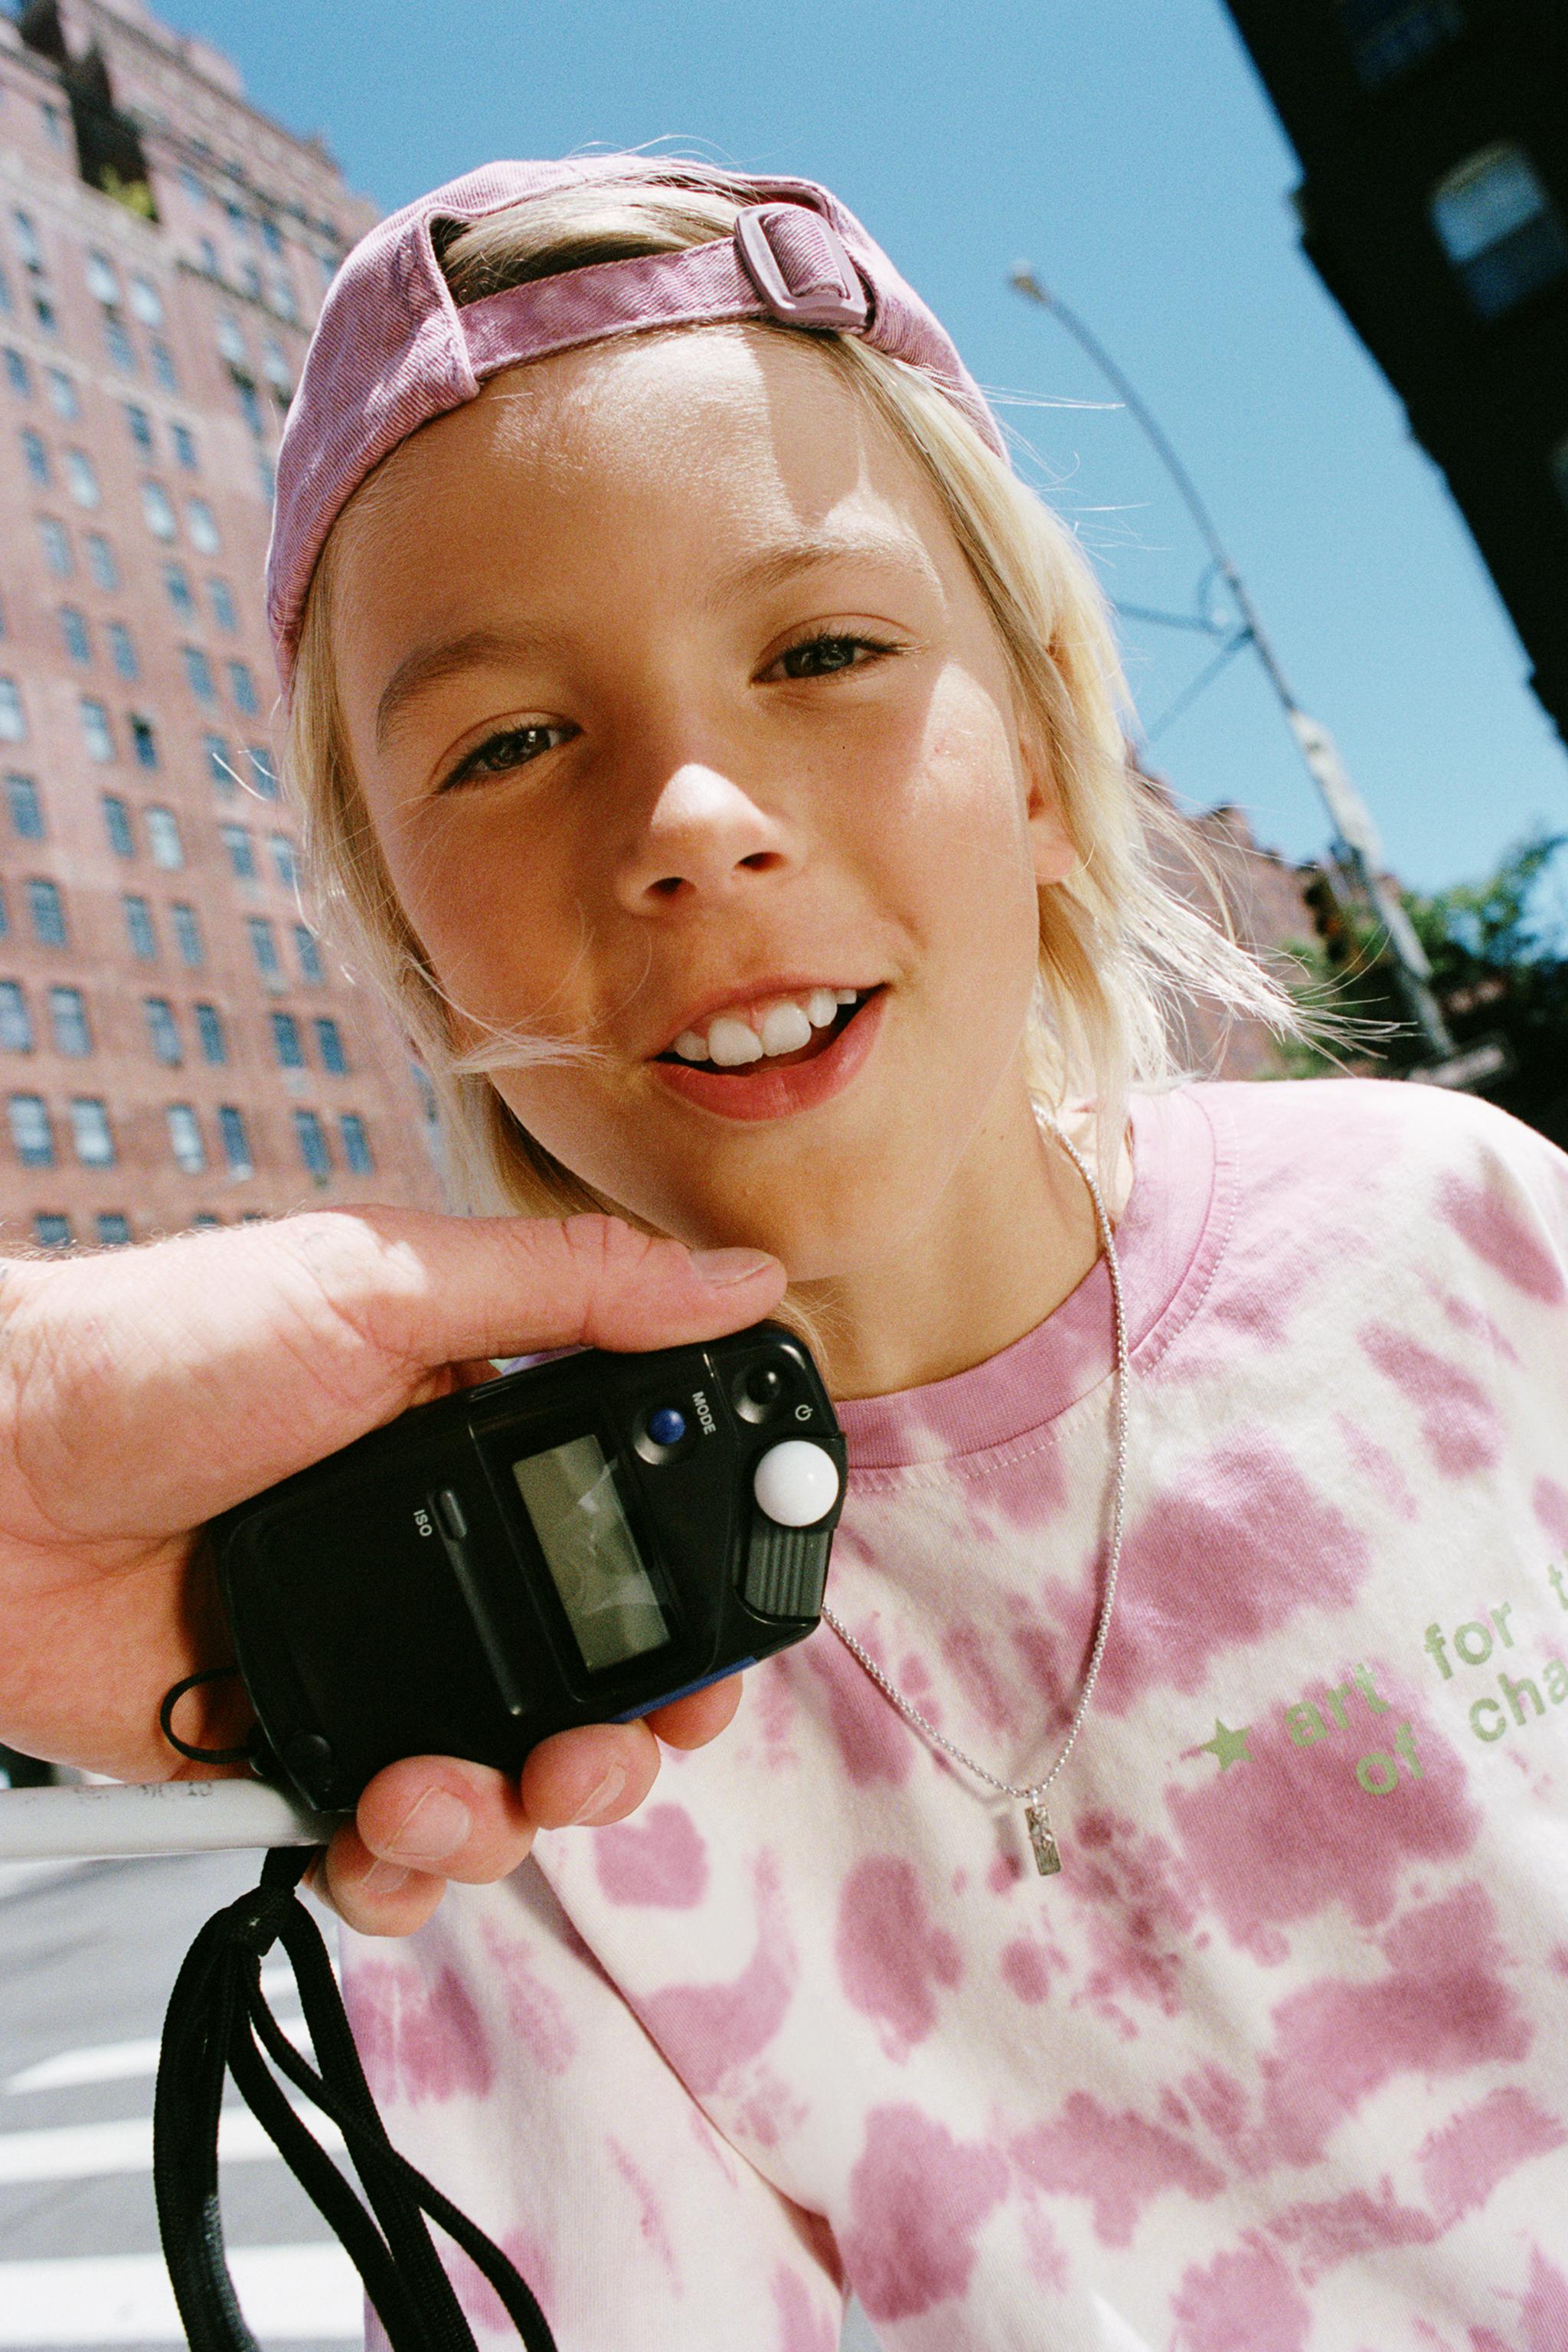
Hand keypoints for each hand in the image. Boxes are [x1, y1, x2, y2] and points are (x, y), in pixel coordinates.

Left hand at [0, 1209, 783, 1932]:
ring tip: (438, 1794)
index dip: (701, 1612)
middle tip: (601, 1754)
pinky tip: (374, 1836)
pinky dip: (398, 1874)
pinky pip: (385, 1853)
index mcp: (491, 1448)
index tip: (721, 1654)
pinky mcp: (294, 1757)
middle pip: (600, 1694)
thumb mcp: (380, 1285)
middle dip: (624, 1747)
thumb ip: (571, 1289)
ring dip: (505, 1822)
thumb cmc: (158, 1348)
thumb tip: (743, 1283)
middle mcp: (453, 1566)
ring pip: (507, 1791)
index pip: (644, 1543)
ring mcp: (378, 1669)